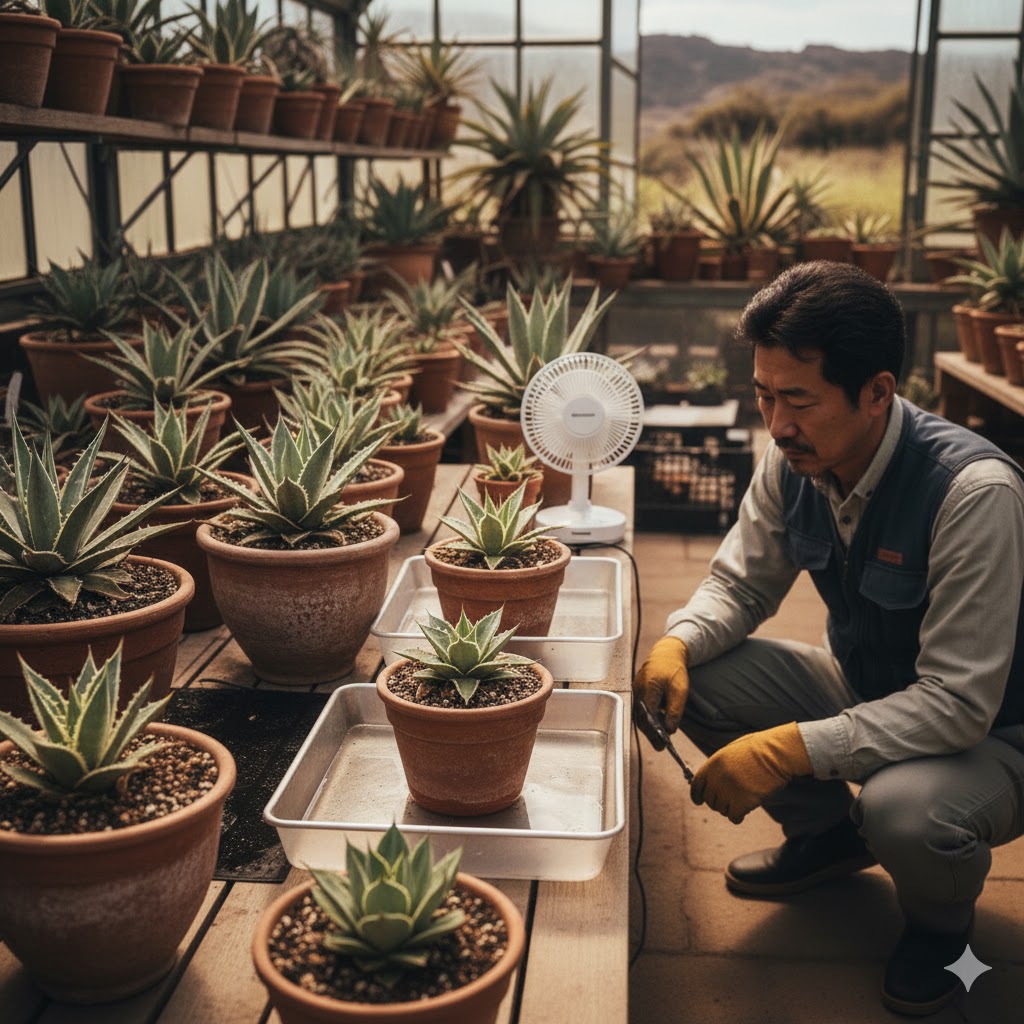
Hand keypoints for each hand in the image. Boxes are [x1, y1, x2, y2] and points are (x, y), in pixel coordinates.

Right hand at [632, 636, 689, 745]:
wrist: (666, 653)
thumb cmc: (674, 669)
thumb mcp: (680, 690)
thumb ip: (675, 710)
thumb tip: (670, 730)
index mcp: (649, 688)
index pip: (649, 716)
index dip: (655, 732)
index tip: (663, 743)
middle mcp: (638, 691)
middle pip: (641, 718)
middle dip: (651, 733)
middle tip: (661, 747)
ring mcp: (636, 691)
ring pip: (640, 715)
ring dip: (649, 727)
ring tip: (660, 739)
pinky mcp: (637, 692)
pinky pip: (640, 709)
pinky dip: (647, 718)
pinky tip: (657, 724)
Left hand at [690, 722, 811, 823]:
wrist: (777, 754)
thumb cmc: (759, 749)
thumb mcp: (732, 751)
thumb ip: (719, 765)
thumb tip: (712, 779)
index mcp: (713, 763)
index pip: (697, 784)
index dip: (696, 795)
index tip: (698, 801)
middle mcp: (718, 778)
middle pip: (710, 800)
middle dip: (717, 802)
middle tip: (728, 800)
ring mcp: (730, 791)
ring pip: (721, 809)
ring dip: (728, 808)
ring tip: (739, 801)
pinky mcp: (743, 802)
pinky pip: (733, 816)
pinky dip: (737, 816)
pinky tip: (743, 812)